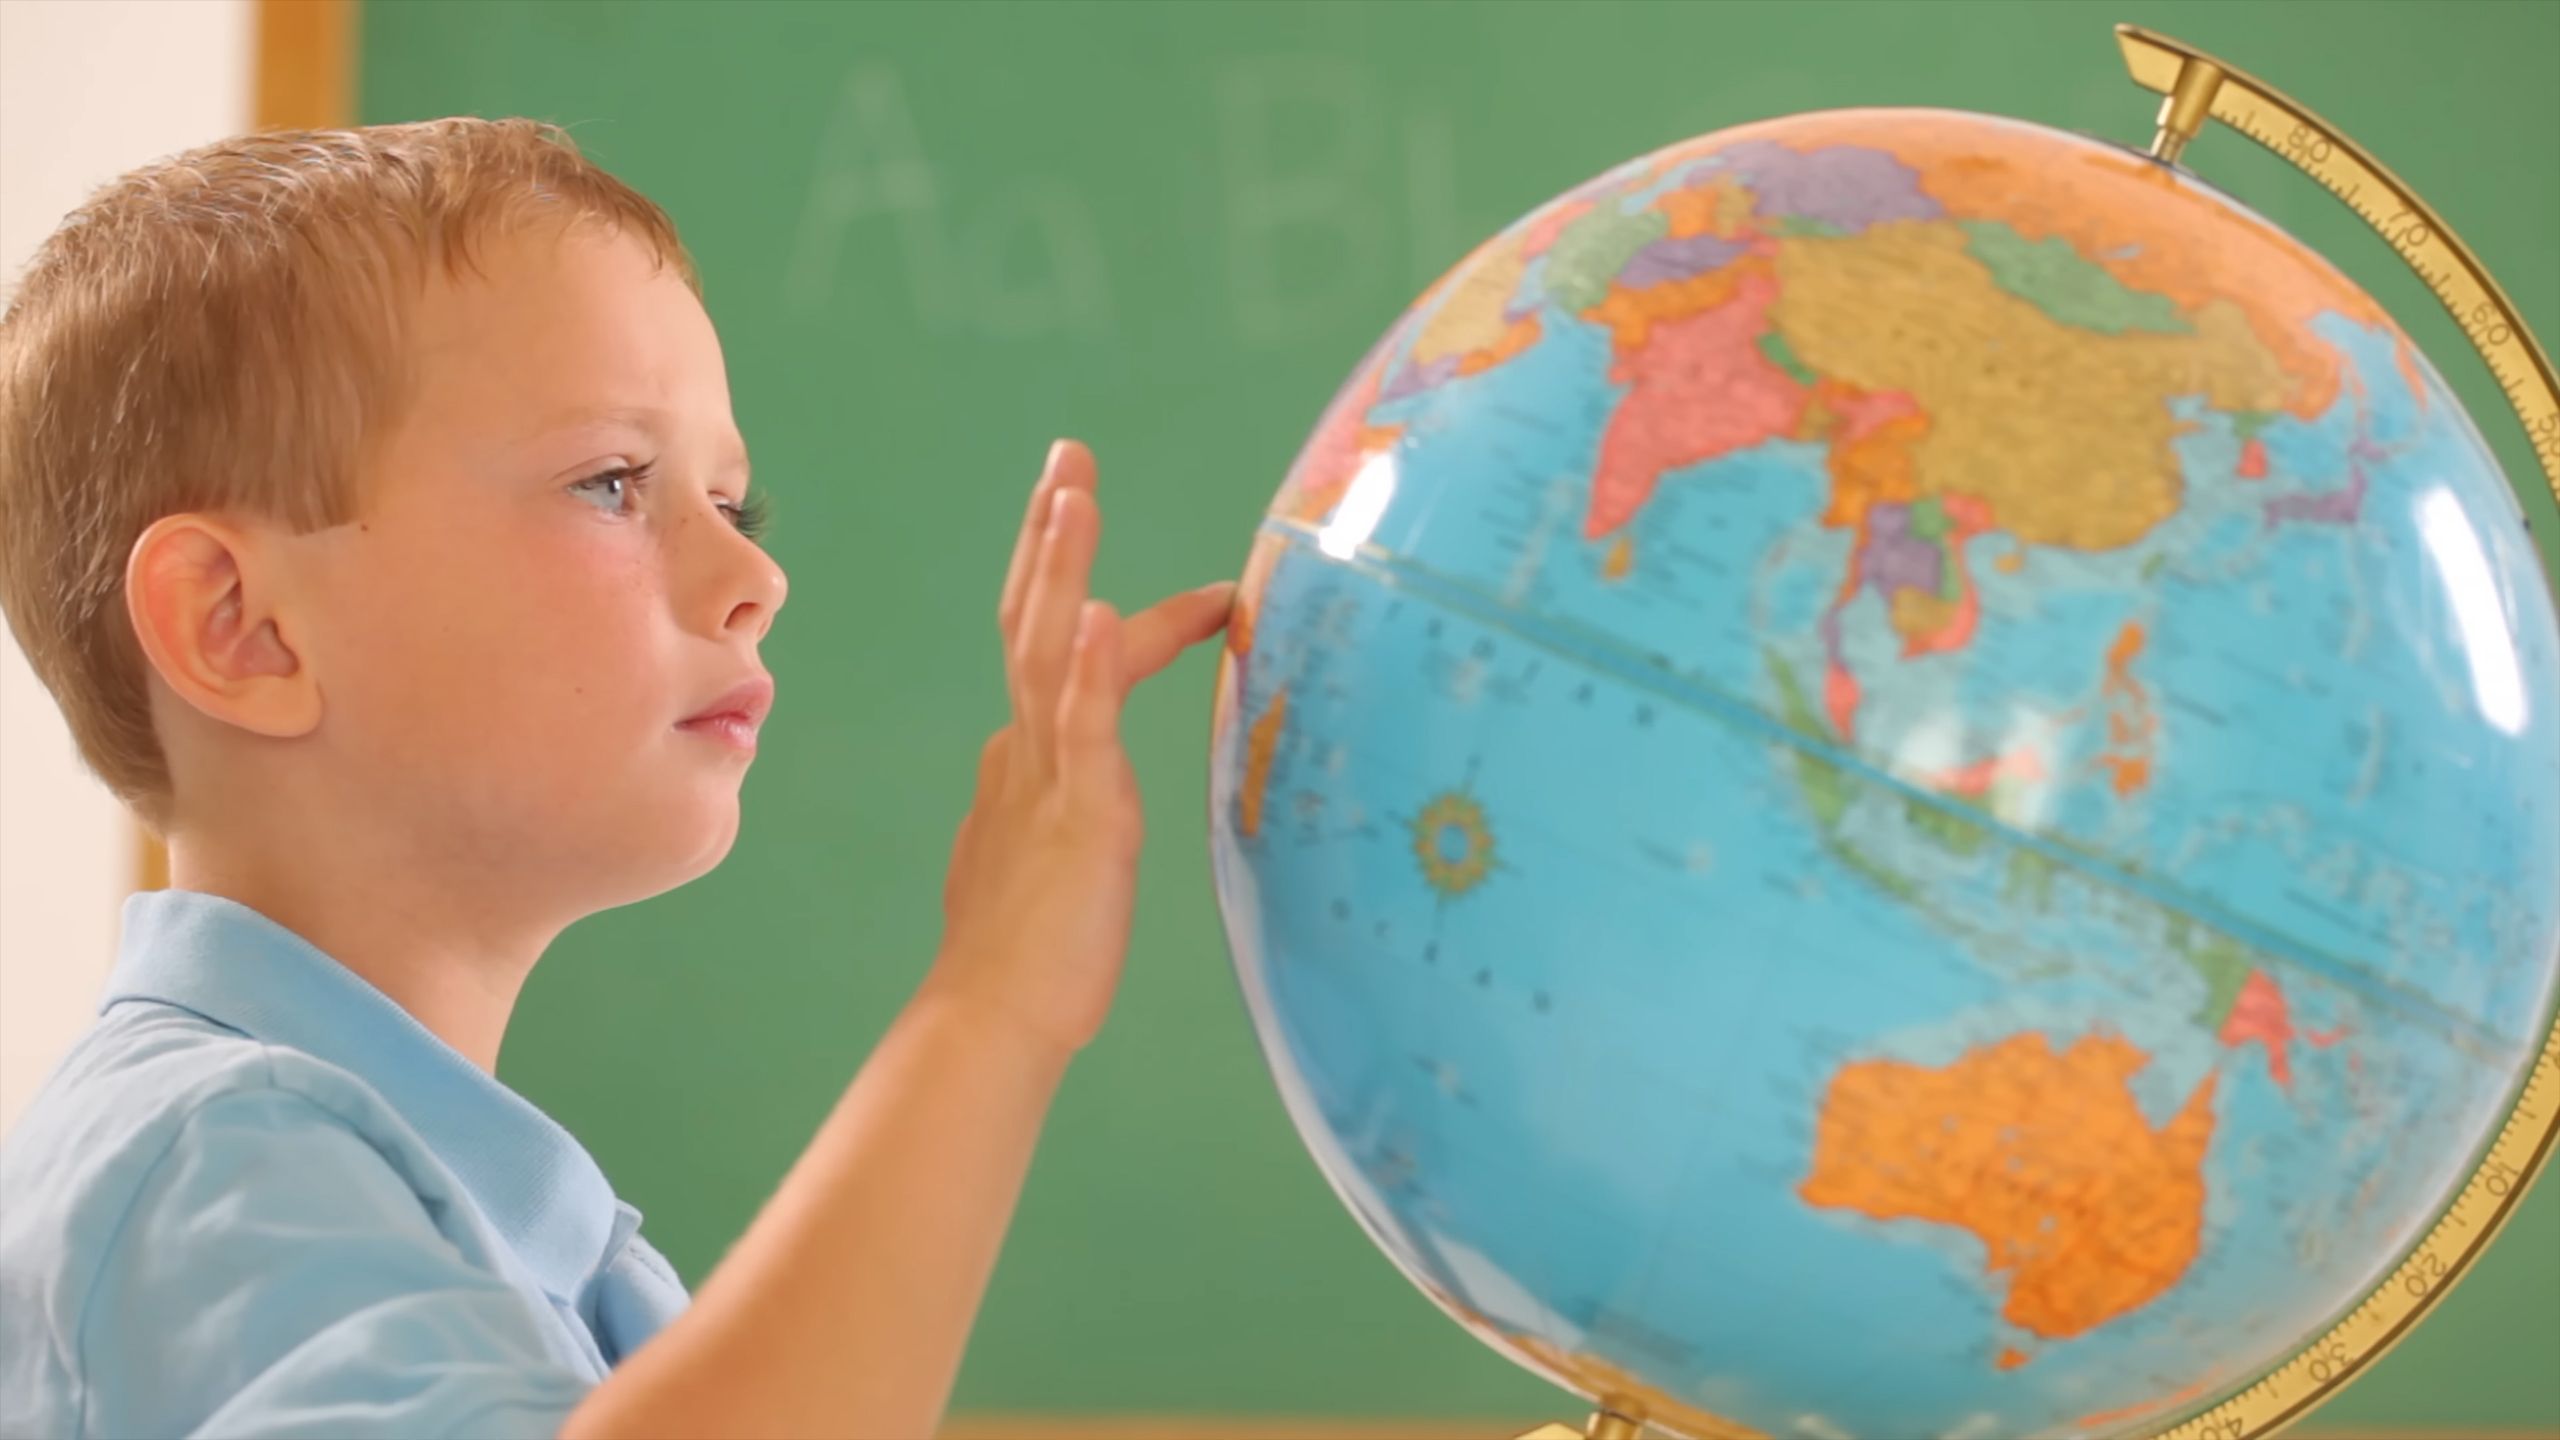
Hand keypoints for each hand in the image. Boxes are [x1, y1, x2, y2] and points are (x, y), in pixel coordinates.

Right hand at [921, 440, 1234, 1061]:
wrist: (992, 1020)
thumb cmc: (1028, 959)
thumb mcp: (1049, 857)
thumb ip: (1052, 805)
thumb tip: (1057, 784)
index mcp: (1024, 758)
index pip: (1056, 652)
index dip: (1082, 589)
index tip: (1106, 537)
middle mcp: (1026, 751)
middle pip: (1033, 619)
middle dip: (1052, 533)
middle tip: (1070, 454)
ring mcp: (1046, 778)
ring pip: (1050, 651)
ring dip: (1061, 567)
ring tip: (1074, 490)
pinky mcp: (1076, 816)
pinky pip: (1081, 730)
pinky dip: (1092, 668)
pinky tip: (1100, 611)